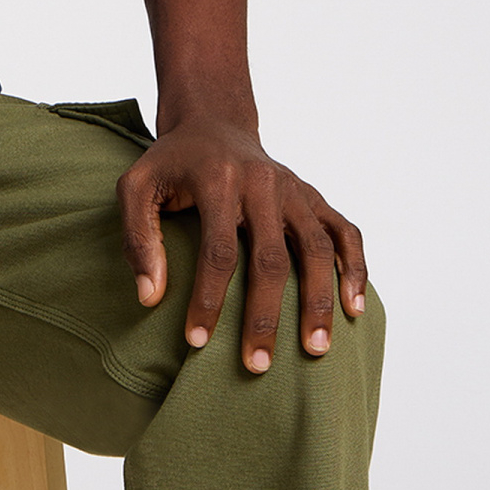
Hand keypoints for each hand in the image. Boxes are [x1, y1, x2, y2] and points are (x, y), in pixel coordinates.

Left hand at [119, 116, 367, 371]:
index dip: (209, 299)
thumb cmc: (170, 164)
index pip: (218, 250)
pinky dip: (355, 268)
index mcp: (219, 180)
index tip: (198, 342)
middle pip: (272, 258)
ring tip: (316, 349)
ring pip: (317, 248)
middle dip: (265, 317)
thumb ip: (137, 238)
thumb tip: (149, 297)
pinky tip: (354, 308)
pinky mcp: (314, 197)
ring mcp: (295, 190)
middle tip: (257, 366)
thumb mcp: (135, 187)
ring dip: (319, 301)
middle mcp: (264, 183)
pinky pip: (345, 232)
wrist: (214, 124)